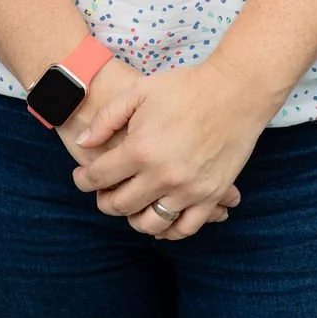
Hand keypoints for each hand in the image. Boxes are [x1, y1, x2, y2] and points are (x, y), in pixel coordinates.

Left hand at [70, 55, 273, 239]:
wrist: (234, 92)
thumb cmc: (186, 87)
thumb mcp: (140, 91)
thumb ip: (108, 118)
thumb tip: (84, 143)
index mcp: (141, 149)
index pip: (99, 177)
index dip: (84, 180)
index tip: (82, 177)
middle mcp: (162, 176)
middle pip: (120, 205)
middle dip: (105, 201)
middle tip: (103, 192)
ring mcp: (188, 190)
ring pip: (149, 224)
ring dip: (133, 218)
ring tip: (131, 205)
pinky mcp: (210, 196)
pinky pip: (184, 228)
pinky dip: (168, 230)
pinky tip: (160, 218)